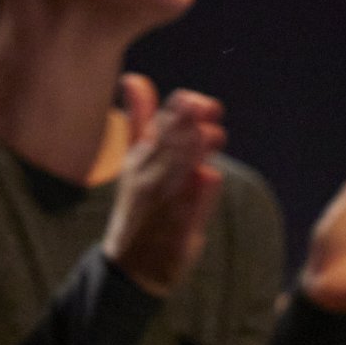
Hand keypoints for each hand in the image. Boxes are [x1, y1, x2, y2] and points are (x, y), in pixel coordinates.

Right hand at [101, 75, 225, 295]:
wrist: (133, 266)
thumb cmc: (140, 206)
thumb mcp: (134, 161)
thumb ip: (139, 120)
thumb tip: (134, 79)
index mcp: (139, 158)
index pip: (160, 126)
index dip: (181, 111)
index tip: (200, 102)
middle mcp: (149, 176)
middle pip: (171, 143)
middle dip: (187, 124)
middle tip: (207, 108)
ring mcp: (163, 202)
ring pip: (181, 169)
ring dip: (194, 152)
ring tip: (212, 135)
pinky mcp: (178, 228)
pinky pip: (190, 208)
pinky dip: (201, 190)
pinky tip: (209, 176)